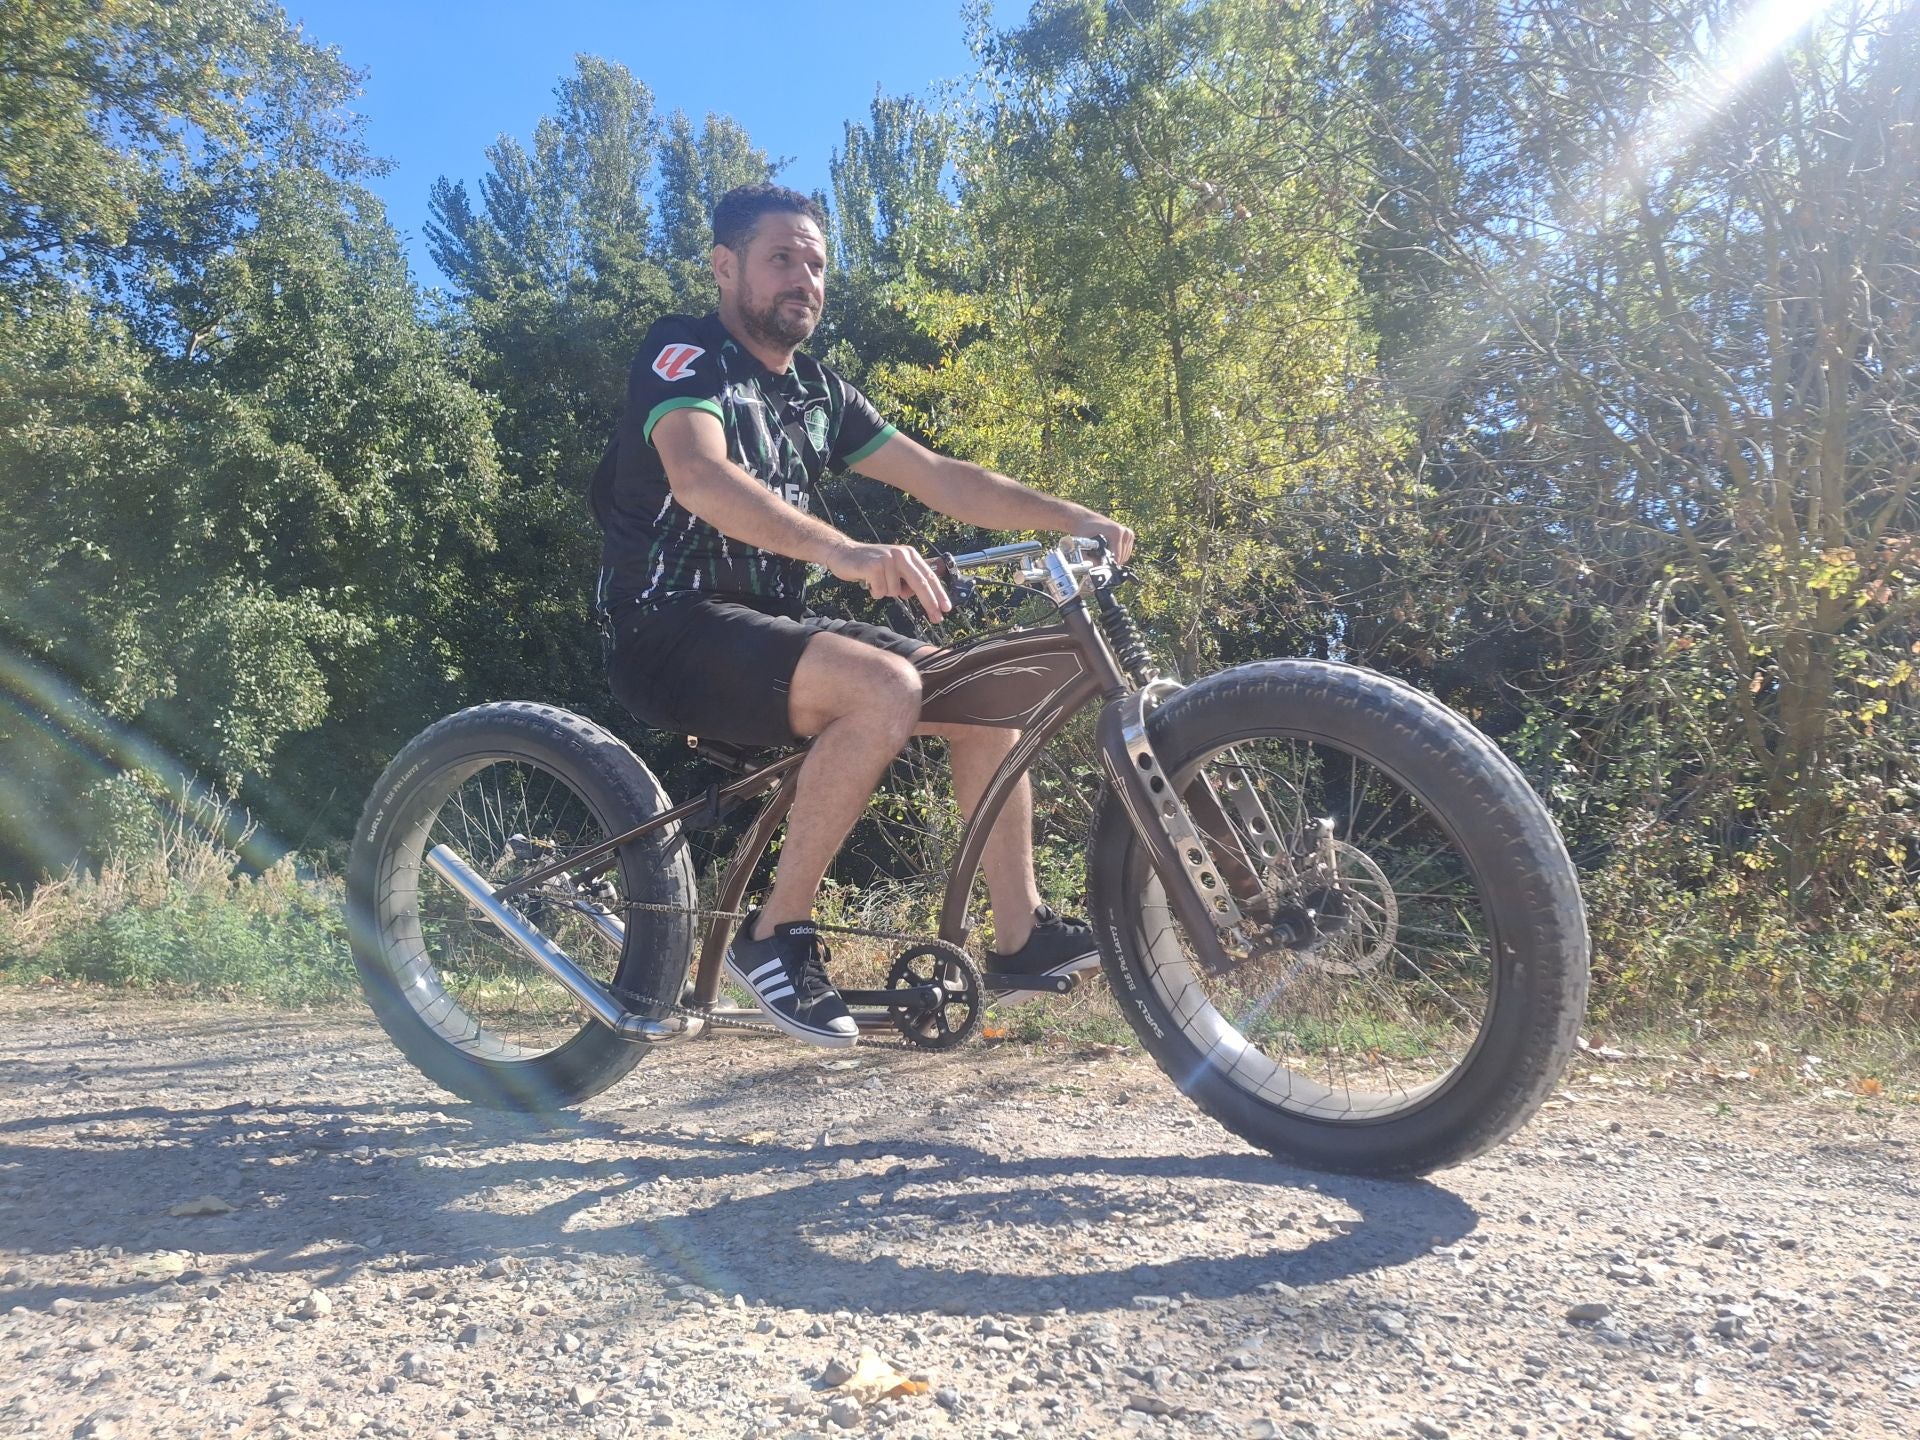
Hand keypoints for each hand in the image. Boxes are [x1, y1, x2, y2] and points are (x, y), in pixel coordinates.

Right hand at [829, 542, 951, 620]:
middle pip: (920, 583)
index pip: (928, 576)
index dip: (939, 594)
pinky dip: (875, 592)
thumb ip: (907, 580)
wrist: (844, 553)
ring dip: (885, 592)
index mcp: (909, 554)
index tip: (947, 608)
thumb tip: (918, 596)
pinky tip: (869, 582)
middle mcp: (901, 554)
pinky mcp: (874, 566)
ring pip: (896, 592)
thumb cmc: (870, 564)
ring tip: (876, 582)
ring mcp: (888, 559)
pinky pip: (881, 592)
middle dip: (930, 603)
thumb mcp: (893, 568)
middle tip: (937, 619)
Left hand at [1079, 515, 1134, 565]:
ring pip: (1125, 556)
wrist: (1088, 520)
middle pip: (1122, 557)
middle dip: (1111, 562)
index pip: (1117, 555)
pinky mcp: (1130, 536)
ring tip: (1104, 555)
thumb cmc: (1086, 530)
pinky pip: (1127, 552)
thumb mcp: (1084, 542)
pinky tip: (1109, 552)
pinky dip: (1119, 555)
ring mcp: (1129, 533)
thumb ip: (1088, 557)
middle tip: (1100, 561)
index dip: (1109, 564)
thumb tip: (1096, 568)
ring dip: (1115, 559)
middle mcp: (1125, 532)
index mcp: (1116, 532)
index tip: (1102, 569)